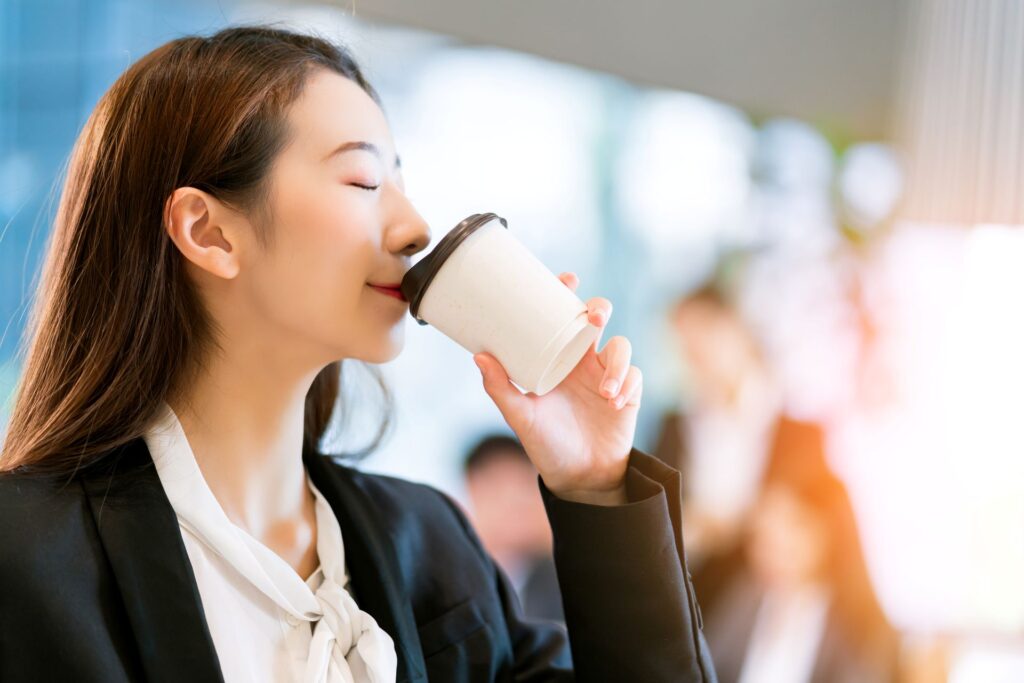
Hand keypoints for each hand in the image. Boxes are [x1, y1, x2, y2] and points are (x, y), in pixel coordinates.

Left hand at [473, 271, 641, 505]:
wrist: (578, 476)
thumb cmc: (546, 443)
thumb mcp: (519, 416)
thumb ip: (500, 388)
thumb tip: (479, 356)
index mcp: (557, 357)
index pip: (563, 316)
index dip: (567, 292)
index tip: (567, 278)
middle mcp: (583, 360)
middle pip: (598, 318)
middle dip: (599, 310)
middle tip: (593, 319)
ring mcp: (608, 375)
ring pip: (622, 346)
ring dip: (617, 363)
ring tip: (605, 390)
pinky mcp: (630, 393)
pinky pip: (635, 376)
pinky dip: (627, 384)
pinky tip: (614, 402)